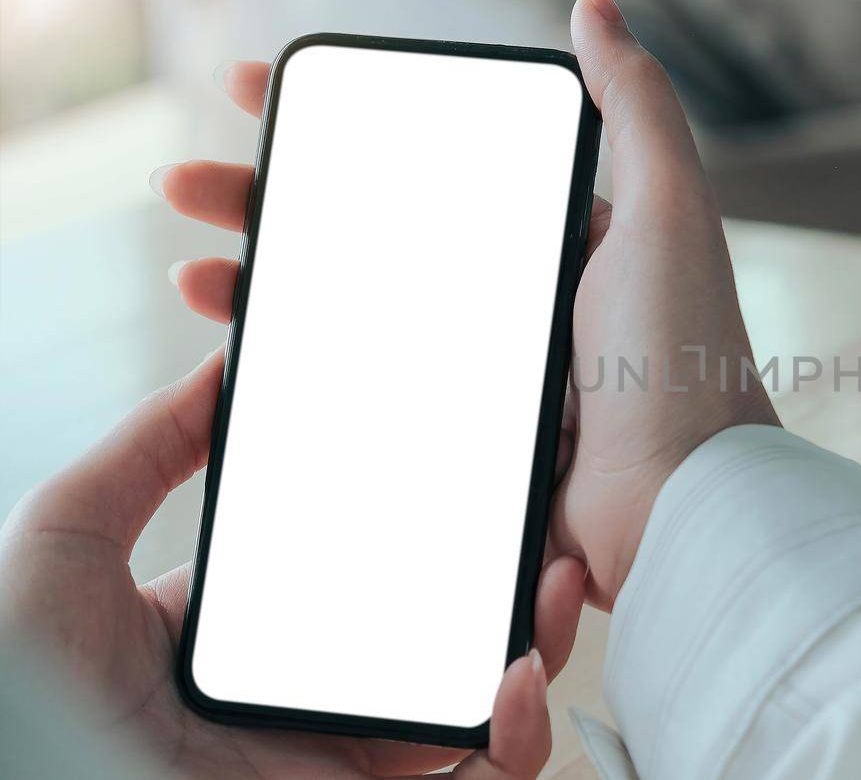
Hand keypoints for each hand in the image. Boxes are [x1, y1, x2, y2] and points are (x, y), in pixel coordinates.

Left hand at [0, 349, 586, 777]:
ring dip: (542, 642)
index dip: (438, 526)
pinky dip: (521, 731)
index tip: (477, 466)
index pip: (371, 575)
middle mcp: (312, 702)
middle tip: (544, 519)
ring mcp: (347, 762)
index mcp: (258, 638)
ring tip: (559, 580)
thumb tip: (220, 368)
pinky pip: (484, 777)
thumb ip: (142, 450)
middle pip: (447, 634)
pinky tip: (517, 672)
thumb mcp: (67, 539)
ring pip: (484, 703)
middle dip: (515, 579)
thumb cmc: (21, 693)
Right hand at [160, 0, 777, 608]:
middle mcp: (520, 300)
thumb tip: (594, 2)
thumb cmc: (680, 357)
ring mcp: (488, 374)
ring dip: (269, 288)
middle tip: (191, 185)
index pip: (434, 163)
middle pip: (375, 238)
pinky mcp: (466, 441)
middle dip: (274, 204)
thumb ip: (636, 104)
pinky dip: (304, 375)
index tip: (260, 99)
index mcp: (560, 237)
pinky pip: (370, 398)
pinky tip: (243, 361)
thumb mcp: (665, 210)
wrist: (681, 507)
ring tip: (197, 274)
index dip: (346, 130)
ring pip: (357, 317)